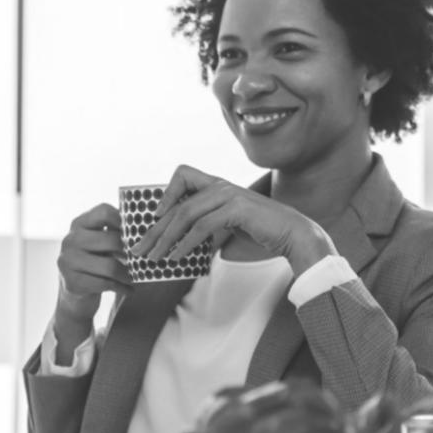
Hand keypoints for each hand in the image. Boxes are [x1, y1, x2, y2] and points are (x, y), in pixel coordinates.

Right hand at [53, 204, 132, 349]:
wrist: (76, 294)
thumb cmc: (95, 262)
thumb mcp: (101, 242)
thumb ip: (114, 231)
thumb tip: (144, 228)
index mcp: (78, 224)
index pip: (104, 212)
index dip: (123, 221)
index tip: (134, 234)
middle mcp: (70, 240)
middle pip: (111, 240)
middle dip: (130, 252)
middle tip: (139, 260)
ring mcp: (68, 261)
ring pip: (110, 266)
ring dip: (127, 274)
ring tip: (134, 278)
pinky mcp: (72, 283)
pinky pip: (106, 284)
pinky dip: (122, 288)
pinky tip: (128, 289)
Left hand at [129, 165, 335, 273]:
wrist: (294, 235)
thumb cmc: (260, 232)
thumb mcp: (227, 226)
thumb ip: (205, 227)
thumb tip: (177, 244)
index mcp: (218, 185)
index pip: (183, 174)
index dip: (165, 193)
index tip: (152, 216)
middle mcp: (221, 185)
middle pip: (177, 203)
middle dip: (155, 229)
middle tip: (139, 249)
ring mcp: (229, 195)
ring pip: (185, 214)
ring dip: (166, 239)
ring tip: (154, 258)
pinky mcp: (237, 209)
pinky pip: (202, 226)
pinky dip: (185, 244)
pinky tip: (176, 257)